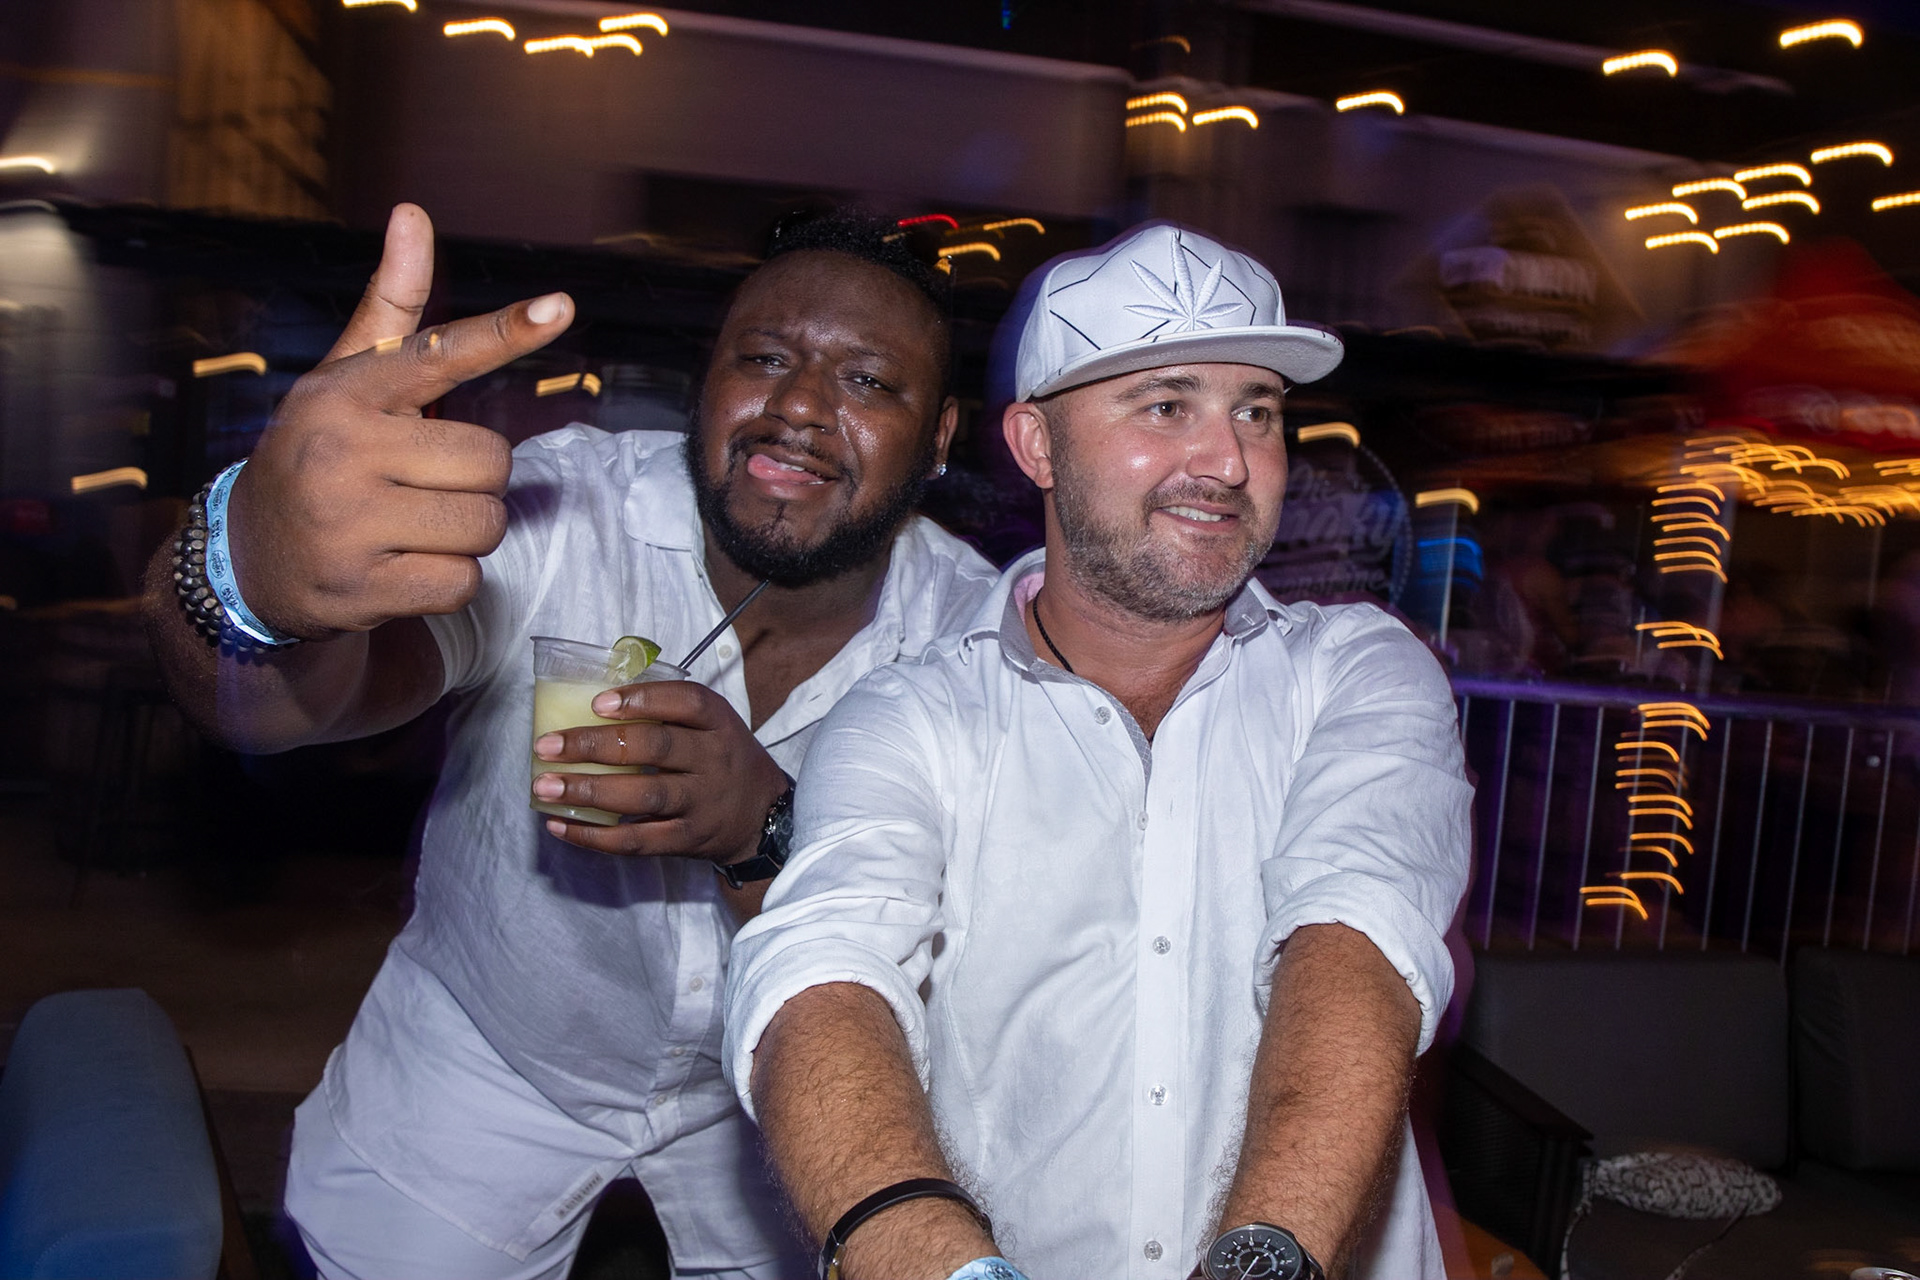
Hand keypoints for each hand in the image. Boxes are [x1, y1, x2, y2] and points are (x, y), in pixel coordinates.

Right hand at [226, 203, 574, 638]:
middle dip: (475, 483)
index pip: (441, 354)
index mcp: (346, 393)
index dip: (506, 331)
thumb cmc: (322, 453)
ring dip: (465, 534)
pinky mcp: (358, 588)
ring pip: (484, 526)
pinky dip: (446, 581)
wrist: (250, 560)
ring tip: (409, 527)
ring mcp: (346, 523)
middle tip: (422, 486)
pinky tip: (399, 569)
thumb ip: (392, 307)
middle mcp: (340, 452)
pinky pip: (461, 581)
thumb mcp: (346, 380)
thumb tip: (412, 212)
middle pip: (491, 464)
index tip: (560, 307)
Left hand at [532, 678, 791, 859]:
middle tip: (546, 746)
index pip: (686, 702)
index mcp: (718, 722)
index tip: (597, 702)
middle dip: (595, 745)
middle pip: (655, 747)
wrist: (762, 817)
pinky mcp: (687, 840)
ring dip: (589, 791)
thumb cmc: (722, 759)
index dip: (641, 700)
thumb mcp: (713, 725)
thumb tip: (594, 696)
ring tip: (545, 787)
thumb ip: (667, 709)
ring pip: (643, 796)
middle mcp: (714, 760)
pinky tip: (560, 825)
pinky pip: (638, 841)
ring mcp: (702, 803)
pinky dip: (595, 836)